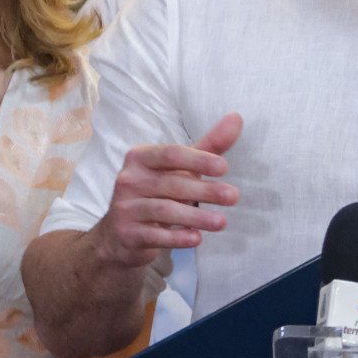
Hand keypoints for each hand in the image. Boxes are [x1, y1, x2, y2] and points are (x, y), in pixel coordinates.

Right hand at [90, 114, 241, 269]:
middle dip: (205, 190)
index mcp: (140, 157)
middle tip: (233, 196)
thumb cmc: (157, 193)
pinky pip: (154, 236)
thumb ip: (208, 146)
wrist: (120, 234)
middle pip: (172, 183)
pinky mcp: (127, 234)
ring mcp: (125, 208)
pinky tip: (197, 238)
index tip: (224, 167)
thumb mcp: (180, 168)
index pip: (171, 153)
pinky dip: (176, 238)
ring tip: (222, 222)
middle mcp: (129, 179)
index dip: (198, 159)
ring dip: (196, 217)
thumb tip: (237, 118)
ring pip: (164, 211)